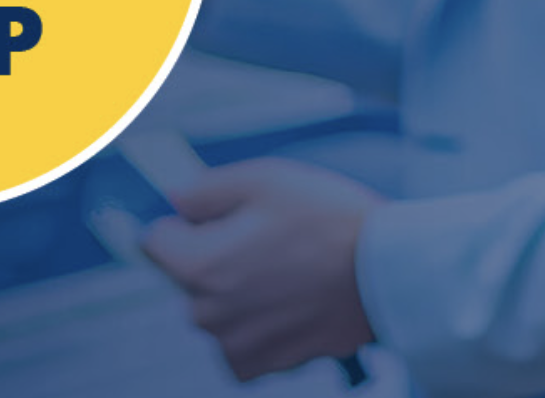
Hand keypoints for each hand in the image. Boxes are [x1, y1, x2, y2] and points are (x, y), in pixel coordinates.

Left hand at [137, 157, 380, 381]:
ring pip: (215, 312)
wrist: (390, 275)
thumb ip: (202, 191)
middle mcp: (209, 312)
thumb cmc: (329, 219)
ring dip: (235, 295)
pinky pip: (240, 346)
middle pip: (186, 278)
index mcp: (200, 265)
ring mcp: (238, 343)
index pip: (154, 240)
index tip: (214, 217)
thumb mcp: (262, 179)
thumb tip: (172, 201)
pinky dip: (255, 328)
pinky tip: (287, 303)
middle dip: (212, 258)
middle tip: (265, 240)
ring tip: (285, 271)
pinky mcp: (269, 364)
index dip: (183, 222)